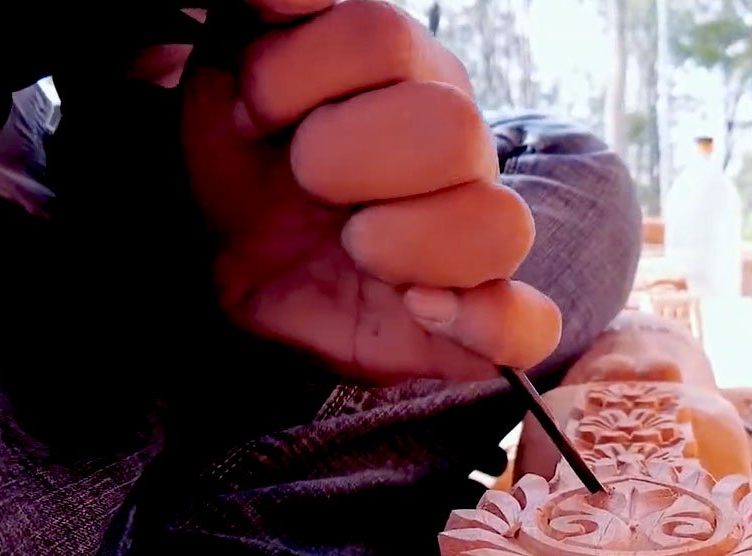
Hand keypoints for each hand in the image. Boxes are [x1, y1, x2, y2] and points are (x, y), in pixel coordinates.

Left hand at [181, 0, 562, 381]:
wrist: (224, 264)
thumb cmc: (241, 164)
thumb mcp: (229, 71)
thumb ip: (266, 11)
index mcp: (408, 79)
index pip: (381, 40)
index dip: (292, 78)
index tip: (251, 119)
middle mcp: (459, 155)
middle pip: (454, 130)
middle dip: (342, 158)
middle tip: (302, 184)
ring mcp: (471, 242)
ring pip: (499, 226)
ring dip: (401, 242)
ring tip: (350, 246)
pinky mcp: (470, 325)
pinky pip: (527, 329)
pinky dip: (484, 320)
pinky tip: (418, 305)